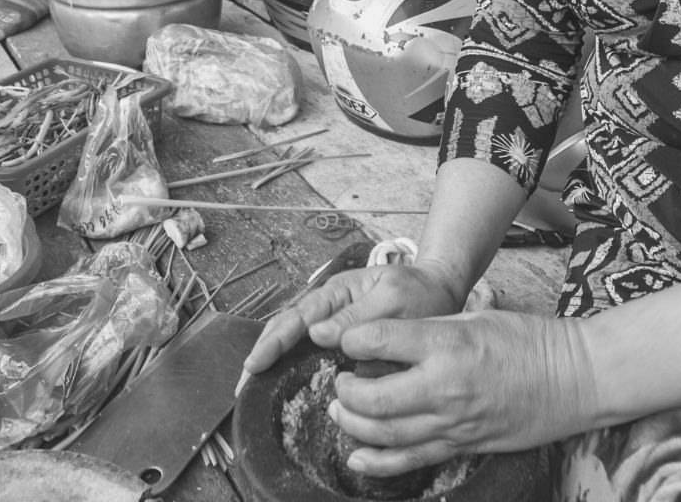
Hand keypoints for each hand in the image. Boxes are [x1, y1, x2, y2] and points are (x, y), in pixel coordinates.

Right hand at [243, 261, 460, 376]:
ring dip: (270, 361)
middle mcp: (327, 307)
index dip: (274, 342)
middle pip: (285, 329)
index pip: (297, 318)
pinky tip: (280, 384)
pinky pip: (308, 350)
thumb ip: (357, 316)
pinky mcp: (341, 339)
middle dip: (261, 354)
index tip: (255, 364)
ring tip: (250, 388)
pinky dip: (290, 365)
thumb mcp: (393, 299)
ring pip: (293, 340)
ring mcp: (332, 322)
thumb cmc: (418, 294)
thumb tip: (315, 334)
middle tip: (241, 386)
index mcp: (336, 292)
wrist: (439, 291)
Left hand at [328, 311, 599, 477]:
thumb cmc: (528, 339)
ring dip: (352, 423)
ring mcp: (453, 422)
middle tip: (342, 381)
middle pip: (372, 396)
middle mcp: (444, 385)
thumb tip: (385, 336)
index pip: (378, 340)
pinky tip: (356, 457)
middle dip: (345, 390)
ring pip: (384, 432)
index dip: (351, 340)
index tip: (347, 341)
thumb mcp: (475, 315)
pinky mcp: (463, 446)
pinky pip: (411, 460)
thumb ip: (429, 327)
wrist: (575, 379)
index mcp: (447, 342)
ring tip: (341, 410)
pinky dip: (377, 462)